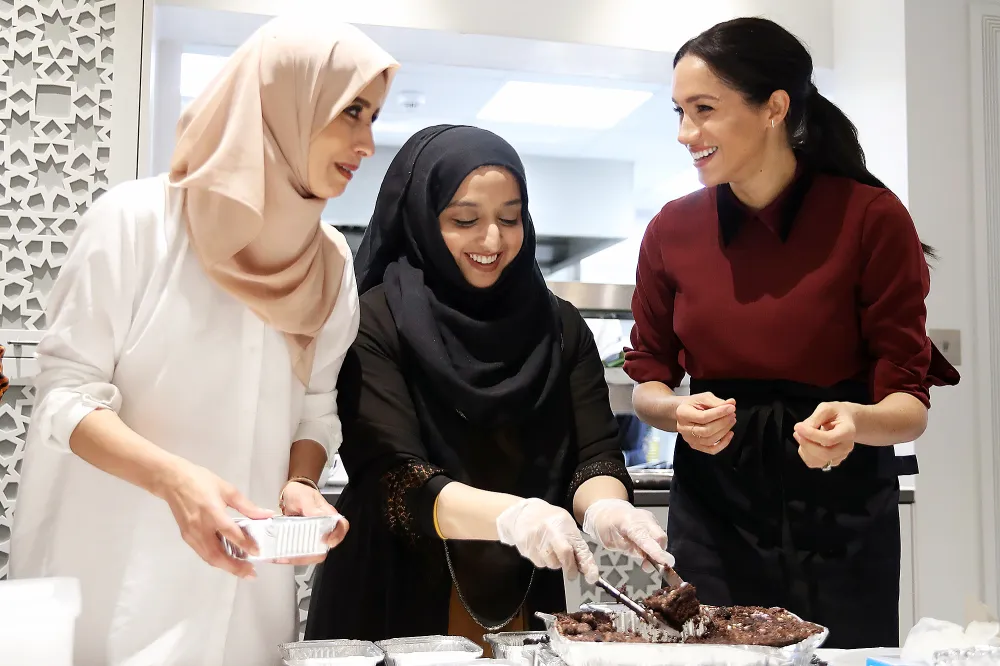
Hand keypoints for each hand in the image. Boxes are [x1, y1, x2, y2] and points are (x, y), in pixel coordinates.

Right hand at [159, 460, 273, 577]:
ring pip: (209, 558)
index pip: (230, 533)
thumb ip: (247, 506)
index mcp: (212, 512)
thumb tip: (266, 514)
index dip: (245, 544)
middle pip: (217, 554)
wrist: (172, 481)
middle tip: (251, 573)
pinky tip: (227, 560)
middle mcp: (200, 528)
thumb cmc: (200, 481)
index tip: (257, 552)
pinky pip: (203, 553)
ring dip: (226, 567)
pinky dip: (216, 560)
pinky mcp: (186, 537)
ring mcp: (191, 535)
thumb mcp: (227, 489)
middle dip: (235, 567)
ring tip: (242, 571)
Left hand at [275, 480, 349, 564]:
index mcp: (328, 515)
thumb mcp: (303, 497)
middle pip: (326, 546)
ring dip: (299, 557)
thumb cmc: (299, 493)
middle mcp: (324, 527)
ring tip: (285, 557)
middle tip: (296, 554)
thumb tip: (321, 517)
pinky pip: (301, 553)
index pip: (341, 526)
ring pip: (313, 553)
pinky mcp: (303, 541)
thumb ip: (311, 507)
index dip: (337, 536)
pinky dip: (291, 556)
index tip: (328, 541)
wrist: (288, 495)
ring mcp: (313, 535)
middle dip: (312, 554)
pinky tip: (281, 555)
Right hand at [496, 498, 599, 583]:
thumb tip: (586, 567)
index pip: (578, 547)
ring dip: (555, 562)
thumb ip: (576, 543)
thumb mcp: (566, 524)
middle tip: (572, 572)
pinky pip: (539, 563)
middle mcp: (550, 532)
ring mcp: (536, 541)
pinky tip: (540, 549)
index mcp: (563, 524)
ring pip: (551, 564)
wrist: (522, 513)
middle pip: (564, 556)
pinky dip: (543, 560)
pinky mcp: (526, 549)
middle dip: (570, 568)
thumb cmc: (549, 519)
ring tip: (551, 550)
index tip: (592, 577)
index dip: (587, 564)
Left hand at [582, 498, 673, 571]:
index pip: (646, 540)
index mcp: (628, 523)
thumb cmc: (606, 527)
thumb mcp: (611, 543)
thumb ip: (631, 551)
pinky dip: (654, 545)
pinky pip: (658, 536)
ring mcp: (649, 518)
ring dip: (655, 550)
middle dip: (658, 554)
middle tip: (646, 565)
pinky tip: (643, 546)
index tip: (667, 563)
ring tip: (641, 554)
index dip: (657, 553)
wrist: (607, 511)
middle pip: (660, 538)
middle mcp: (642, 518)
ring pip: (661, 538)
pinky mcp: (653, 520)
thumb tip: (648, 560)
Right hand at [675, 392, 736, 453]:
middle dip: (723, 423)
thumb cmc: (693, 404)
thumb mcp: (703, 397)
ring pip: (710, 440)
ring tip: (731, 420)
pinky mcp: (695, 446)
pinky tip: (729, 434)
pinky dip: (723, 443)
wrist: (685, 411)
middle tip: (732, 414)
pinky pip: (711, 450)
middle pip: (706, 430)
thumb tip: (731, 404)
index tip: (731, 408)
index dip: (719, 413)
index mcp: (683, 414)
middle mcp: (683, 428)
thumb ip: (716, 401)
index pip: (703, 417)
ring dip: (724, 431)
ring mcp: (689, 439)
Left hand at [793, 402, 857, 469]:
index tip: (798, 427)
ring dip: (804, 449)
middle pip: (824, 454)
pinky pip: (815, 463)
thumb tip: (802, 429)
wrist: (847, 421)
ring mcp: (840, 456)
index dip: (810, 434)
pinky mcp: (832, 461)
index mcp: (848, 432)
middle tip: (797, 431)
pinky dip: (806, 454)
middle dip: (806, 443)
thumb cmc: (837, 413)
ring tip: (801, 436)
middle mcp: (846, 447)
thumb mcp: (826, 408)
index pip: (829, 439)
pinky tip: (806, 443)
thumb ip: (814, 418)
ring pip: (818, 461)